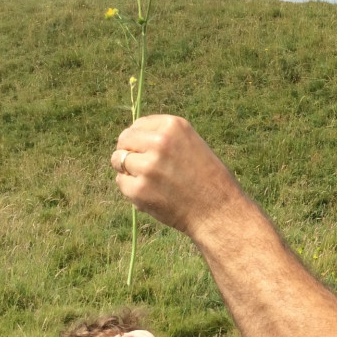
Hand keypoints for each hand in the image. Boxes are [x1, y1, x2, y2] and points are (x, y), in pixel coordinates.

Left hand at [112, 115, 244, 237]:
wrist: (218, 211)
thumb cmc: (207, 179)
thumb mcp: (191, 145)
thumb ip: (164, 138)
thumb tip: (128, 138)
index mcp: (174, 126)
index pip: (137, 124)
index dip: (138, 139)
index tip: (146, 151)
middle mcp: (160, 141)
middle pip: (124, 140)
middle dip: (128, 152)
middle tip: (142, 167)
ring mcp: (148, 166)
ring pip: (118, 161)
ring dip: (128, 170)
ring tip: (149, 181)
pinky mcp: (139, 189)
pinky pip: (121, 182)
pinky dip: (131, 189)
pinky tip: (151, 194)